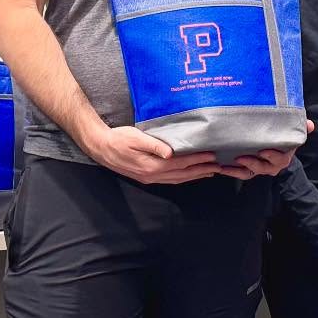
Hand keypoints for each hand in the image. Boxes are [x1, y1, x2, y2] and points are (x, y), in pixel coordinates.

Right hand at [85, 124, 220, 184]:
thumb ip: (153, 145)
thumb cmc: (118, 139)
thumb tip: (170, 153)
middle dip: (201, 170)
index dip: (197, 160)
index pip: (181, 163)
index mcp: (152, 166)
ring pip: (177, 180)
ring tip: (209, 172)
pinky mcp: (146, 177)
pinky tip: (189, 175)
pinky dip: (182, 178)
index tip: (211, 155)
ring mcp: (149, 179)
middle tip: (218, 166)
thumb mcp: (135, 137)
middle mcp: (152, 176)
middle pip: (182, 175)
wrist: (100, 148)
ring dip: (194, 176)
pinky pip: (170, 180)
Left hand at [222, 120, 314, 180]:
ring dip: (236, 171)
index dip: (272, 156)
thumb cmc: (283, 138)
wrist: (276, 146)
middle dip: (252, 164)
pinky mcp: (247, 169)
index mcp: (283, 157)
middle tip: (240, 158)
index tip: (263, 150)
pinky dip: (229, 171)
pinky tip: (218, 167)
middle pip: (262, 168)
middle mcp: (270, 166)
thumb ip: (302, 128)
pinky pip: (238, 173)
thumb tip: (310, 125)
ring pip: (248, 173)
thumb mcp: (292, 132)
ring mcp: (258, 168)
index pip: (280, 159)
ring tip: (224, 167)